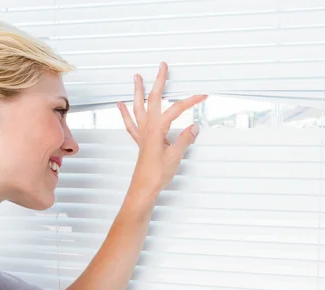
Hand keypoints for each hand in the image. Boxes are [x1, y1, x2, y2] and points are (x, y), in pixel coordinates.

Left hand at [116, 62, 207, 196]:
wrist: (144, 187)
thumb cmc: (157, 174)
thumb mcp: (176, 156)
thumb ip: (185, 139)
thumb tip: (194, 127)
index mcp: (157, 129)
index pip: (176, 109)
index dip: (191, 101)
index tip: (203, 96)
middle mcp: (147, 128)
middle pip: (153, 99)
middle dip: (159, 81)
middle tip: (163, 66)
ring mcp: (142, 133)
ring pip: (138, 107)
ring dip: (138, 91)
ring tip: (137, 77)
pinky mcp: (140, 141)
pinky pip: (130, 123)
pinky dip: (125, 113)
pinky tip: (121, 104)